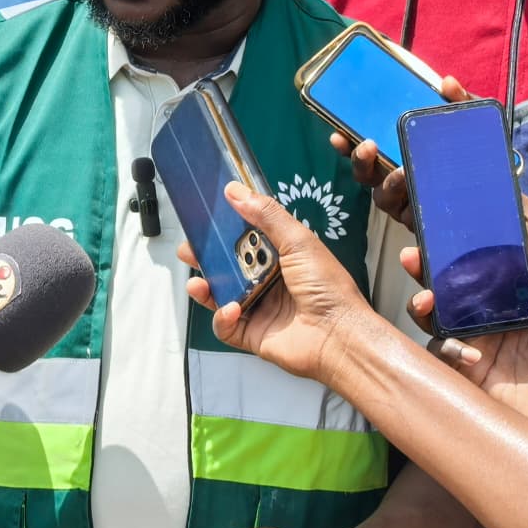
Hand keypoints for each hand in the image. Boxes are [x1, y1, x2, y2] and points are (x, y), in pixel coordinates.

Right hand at [183, 183, 382, 387]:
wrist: (338, 336)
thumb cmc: (328, 288)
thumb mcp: (298, 241)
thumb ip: (266, 215)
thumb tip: (236, 191)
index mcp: (282, 256)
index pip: (245, 238)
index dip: (224, 230)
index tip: (205, 220)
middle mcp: (269, 281)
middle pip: (227, 266)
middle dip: (205, 258)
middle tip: (189, 250)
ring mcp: (259, 308)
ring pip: (221, 295)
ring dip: (205, 288)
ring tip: (198, 282)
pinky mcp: (253, 333)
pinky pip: (226, 326)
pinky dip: (222, 318)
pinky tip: (230, 309)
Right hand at [328, 73, 465, 230]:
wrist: (510, 198)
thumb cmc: (480, 159)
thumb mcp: (472, 128)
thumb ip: (461, 104)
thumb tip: (448, 82)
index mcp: (402, 162)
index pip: (367, 156)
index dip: (348, 147)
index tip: (336, 134)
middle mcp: (401, 187)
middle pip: (369, 179)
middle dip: (362, 163)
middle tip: (367, 146)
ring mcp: (414, 209)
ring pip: (387, 202)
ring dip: (389, 187)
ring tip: (402, 172)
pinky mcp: (433, 230)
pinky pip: (416, 236)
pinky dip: (412, 241)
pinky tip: (414, 232)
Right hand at [402, 234, 527, 436]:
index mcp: (523, 301)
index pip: (490, 267)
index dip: (469, 250)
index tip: (448, 232)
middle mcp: (496, 319)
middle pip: (455, 287)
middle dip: (429, 269)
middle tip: (412, 257)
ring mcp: (479, 346)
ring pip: (439, 317)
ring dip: (424, 305)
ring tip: (424, 301)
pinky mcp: (469, 376)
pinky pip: (442, 356)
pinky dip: (446, 350)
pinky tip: (469, 355)